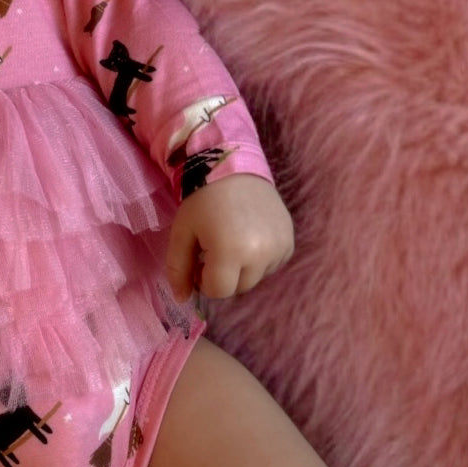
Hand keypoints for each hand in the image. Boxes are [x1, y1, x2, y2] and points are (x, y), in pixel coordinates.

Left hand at [165, 173, 293, 300]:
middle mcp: (260, 254)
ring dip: (243, 268)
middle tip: (215, 249)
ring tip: (234, 239)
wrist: (234, 167)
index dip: (204, 280)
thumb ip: (178, 269)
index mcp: (230, 252)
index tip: (200, 260)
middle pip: (239, 287)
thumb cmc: (202, 200)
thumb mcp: (181, 233)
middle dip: (224, 275)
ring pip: (256, 278)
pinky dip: (261, 259)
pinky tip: (251, 236)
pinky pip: (272, 265)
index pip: (218, 291)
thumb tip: (182, 299)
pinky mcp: (289, 241)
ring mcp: (279, 248)